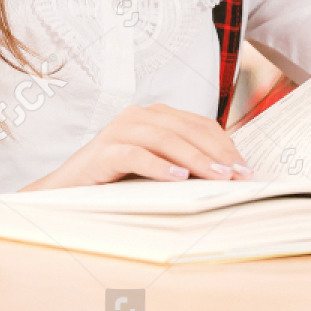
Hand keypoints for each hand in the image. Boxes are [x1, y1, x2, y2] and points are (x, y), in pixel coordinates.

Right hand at [22, 104, 251, 190]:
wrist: (65, 194)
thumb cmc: (115, 182)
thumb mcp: (156, 170)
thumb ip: (184, 165)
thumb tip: (227, 177)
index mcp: (155, 117)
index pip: (200, 126)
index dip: (225, 146)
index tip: (245, 169)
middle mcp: (138, 116)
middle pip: (187, 130)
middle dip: (217, 153)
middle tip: (239, 175)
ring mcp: (119, 130)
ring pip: (166, 139)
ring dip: (195, 159)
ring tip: (218, 177)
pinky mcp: (103, 151)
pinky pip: (136, 155)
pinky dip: (160, 166)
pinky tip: (178, 179)